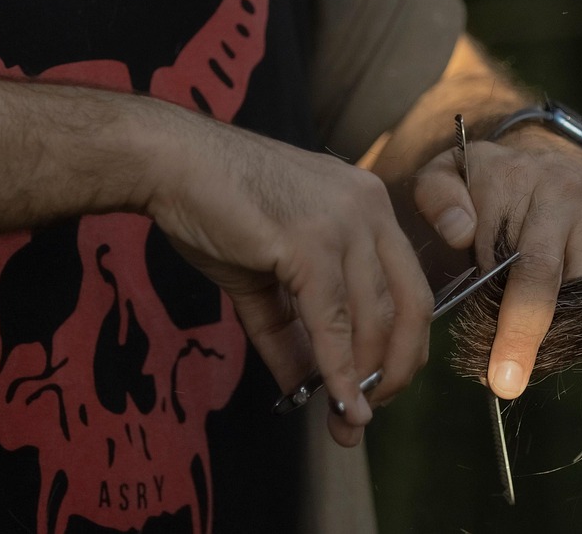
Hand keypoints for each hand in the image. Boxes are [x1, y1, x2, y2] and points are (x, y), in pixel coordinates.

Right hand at [141, 105, 432, 445]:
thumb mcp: (267, 275)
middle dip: (397, 368)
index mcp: (369, 208)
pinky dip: (337, 370)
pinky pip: (333, 322)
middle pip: (410, 304)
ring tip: (346, 420)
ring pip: (373, 319)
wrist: (171, 162)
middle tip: (370, 412)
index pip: (409, 285)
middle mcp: (369, 209)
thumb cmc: (215, 206)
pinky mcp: (309, 242)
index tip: (382, 387)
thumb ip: (292, 331)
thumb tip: (305, 388)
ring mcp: (343, 223)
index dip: (404, 344)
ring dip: (363, 380)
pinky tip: (335, 402)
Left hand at [414, 126, 581, 397]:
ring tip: (535, 359)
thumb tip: (460, 234)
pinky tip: (568, 336)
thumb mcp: (448, 172)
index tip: (494, 366)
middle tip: (508, 383)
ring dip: (563, 331)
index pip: (510, 257)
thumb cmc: (493, 180)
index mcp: (515, 182)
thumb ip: (438, 198)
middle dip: (528, 335)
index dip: (503, 317)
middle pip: (551, 277)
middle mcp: (565, 196)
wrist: (558, 155)